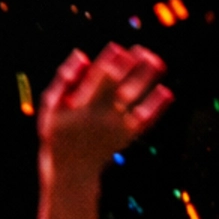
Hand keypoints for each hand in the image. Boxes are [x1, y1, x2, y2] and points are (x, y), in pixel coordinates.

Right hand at [38, 43, 170, 185]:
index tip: (118, 48)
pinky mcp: (127, 137)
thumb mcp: (51, 106)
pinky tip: (166, 92)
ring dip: (147, 80)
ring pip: (135, 100)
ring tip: (158, 61)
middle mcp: (101, 115)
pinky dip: (156, 107)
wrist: (73, 170)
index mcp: (82, 105)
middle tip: (144, 50)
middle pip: (120, 86)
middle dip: (132, 68)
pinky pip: (145, 121)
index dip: (109, 63)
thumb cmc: (59, 132)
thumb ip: (65, 80)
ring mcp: (117, 127)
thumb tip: (82, 55)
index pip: (97, 79)